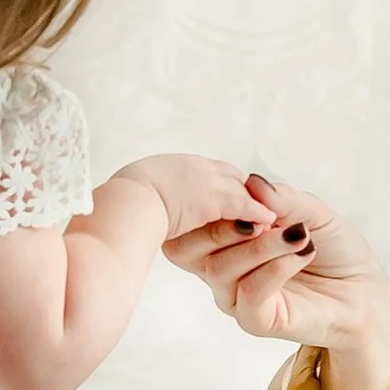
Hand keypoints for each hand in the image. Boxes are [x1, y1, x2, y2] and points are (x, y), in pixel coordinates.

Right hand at [112, 156, 276, 242]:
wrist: (124, 205)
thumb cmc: (119, 207)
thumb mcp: (132, 198)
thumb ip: (146, 199)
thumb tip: (140, 209)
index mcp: (173, 166)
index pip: (208, 171)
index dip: (222, 183)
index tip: (230, 196)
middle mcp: (192, 167)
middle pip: (229, 174)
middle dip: (244, 189)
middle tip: (260, 205)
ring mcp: (205, 180)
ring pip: (240, 187)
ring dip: (256, 202)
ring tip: (270, 217)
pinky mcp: (215, 199)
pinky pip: (245, 205)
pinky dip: (258, 213)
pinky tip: (268, 223)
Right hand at [164, 171, 385, 349]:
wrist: (363, 291)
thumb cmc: (333, 250)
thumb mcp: (310, 211)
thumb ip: (281, 199)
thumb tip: (252, 182)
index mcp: (225, 240)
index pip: (189, 223)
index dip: (208, 201)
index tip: (244, 187)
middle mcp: (222, 269)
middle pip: (186, 249)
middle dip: (222, 223)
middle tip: (264, 214)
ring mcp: (236, 297)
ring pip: (221, 269)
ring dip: (261, 245)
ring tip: (300, 235)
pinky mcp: (257, 320)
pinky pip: (249, 292)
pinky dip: (275, 267)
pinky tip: (301, 254)